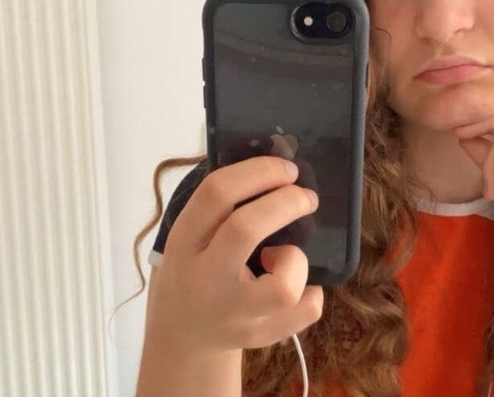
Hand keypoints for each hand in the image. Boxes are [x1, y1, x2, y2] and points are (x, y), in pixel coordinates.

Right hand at [146, 156, 323, 357]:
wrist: (181, 335)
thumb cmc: (195, 268)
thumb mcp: (190, 234)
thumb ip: (221, 203)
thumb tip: (276, 156)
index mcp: (184, 242)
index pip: (216, 193)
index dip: (259, 171)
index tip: (286, 168)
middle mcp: (204, 279)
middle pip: (246, 228)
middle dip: (286, 202)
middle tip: (306, 196)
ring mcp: (234, 315)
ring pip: (283, 285)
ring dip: (297, 259)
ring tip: (285, 255)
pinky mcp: (259, 337)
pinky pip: (306, 309)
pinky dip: (311, 289)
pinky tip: (294, 282)